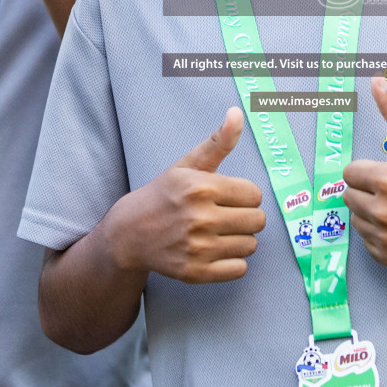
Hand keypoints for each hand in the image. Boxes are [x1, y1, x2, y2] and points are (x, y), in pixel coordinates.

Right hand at [104, 108, 265, 282]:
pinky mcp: (195, 273)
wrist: (129, 233)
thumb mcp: (187, 165)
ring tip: (219, 232)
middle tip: (226, 215)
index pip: (255, 194)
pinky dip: (232, 262)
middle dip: (246, 216)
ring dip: (240, 239)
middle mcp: (200, 218)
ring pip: (251, 245)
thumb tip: (237, 113)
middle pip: (257, 220)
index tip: (228, 196)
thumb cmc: (164, 195)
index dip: (245, 195)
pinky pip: (239, 269)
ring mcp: (197, 248)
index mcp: (200, 187)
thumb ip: (218, 141)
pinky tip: (215, 251)